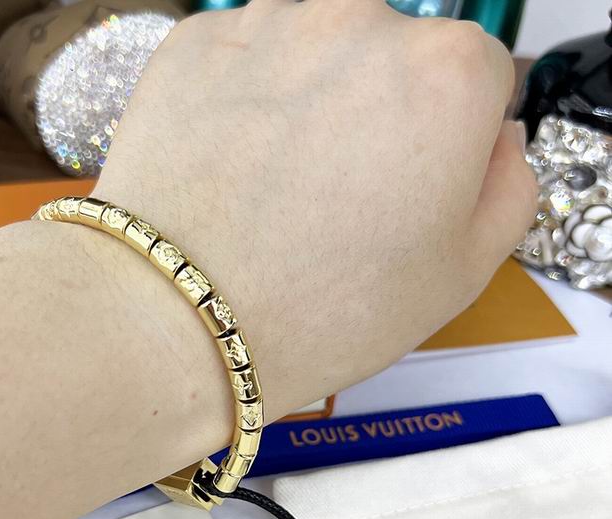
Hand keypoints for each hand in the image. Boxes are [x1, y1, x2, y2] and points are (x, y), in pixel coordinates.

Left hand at [95, 0, 535, 411]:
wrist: (178, 320)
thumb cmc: (321, 311)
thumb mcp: (460, 276)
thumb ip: (509, 189)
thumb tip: (496, 139)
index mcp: (446, 75)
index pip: (475, 80)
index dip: (446, 144)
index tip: (407, 195)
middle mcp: (362, 22)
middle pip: (392, 60)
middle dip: (378, 116)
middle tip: (334, 202)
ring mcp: (268, 23)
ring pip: (313, 53)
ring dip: (307, 103)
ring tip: (273, 190)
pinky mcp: (194, 42)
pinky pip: (243, 61)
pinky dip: (242, 102)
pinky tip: (227, 170)